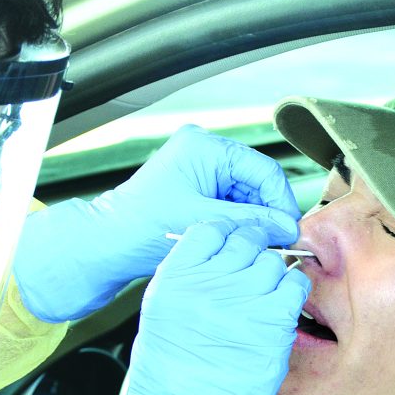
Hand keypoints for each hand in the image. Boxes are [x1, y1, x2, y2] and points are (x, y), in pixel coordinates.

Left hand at [14, 125, 300, 322]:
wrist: (106, 244)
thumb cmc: (139, 228)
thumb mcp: (202, 223)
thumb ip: (249, 222)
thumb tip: (287, 226)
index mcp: (204, 146)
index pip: (262, 170)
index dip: (280, 202)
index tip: (289, 231)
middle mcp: (203, 150)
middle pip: (256, 182)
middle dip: (266, 213)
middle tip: (277, 244)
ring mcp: (199, 168)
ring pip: (245, 195)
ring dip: (252, 221)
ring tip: (256, 247)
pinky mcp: (195, 187)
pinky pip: (229, 203)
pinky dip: (237, 223)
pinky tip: (237, 243)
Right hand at [118, 219, 310, 394]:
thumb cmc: (168, 377)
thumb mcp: (162, 315)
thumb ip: (189, 279)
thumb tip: (219, 256)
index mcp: (175, 276)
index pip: (211, 229)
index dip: (227, 237)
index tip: (232, 250)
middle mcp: (209, 281)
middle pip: (245, 241)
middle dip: (252, 254)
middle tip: (251, 278)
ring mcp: (243, 300)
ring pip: (273, 263)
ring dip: (273, 277)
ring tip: (262, 302)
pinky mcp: (273, 323)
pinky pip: (295, 287)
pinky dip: (292, 294)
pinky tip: (279, 313)